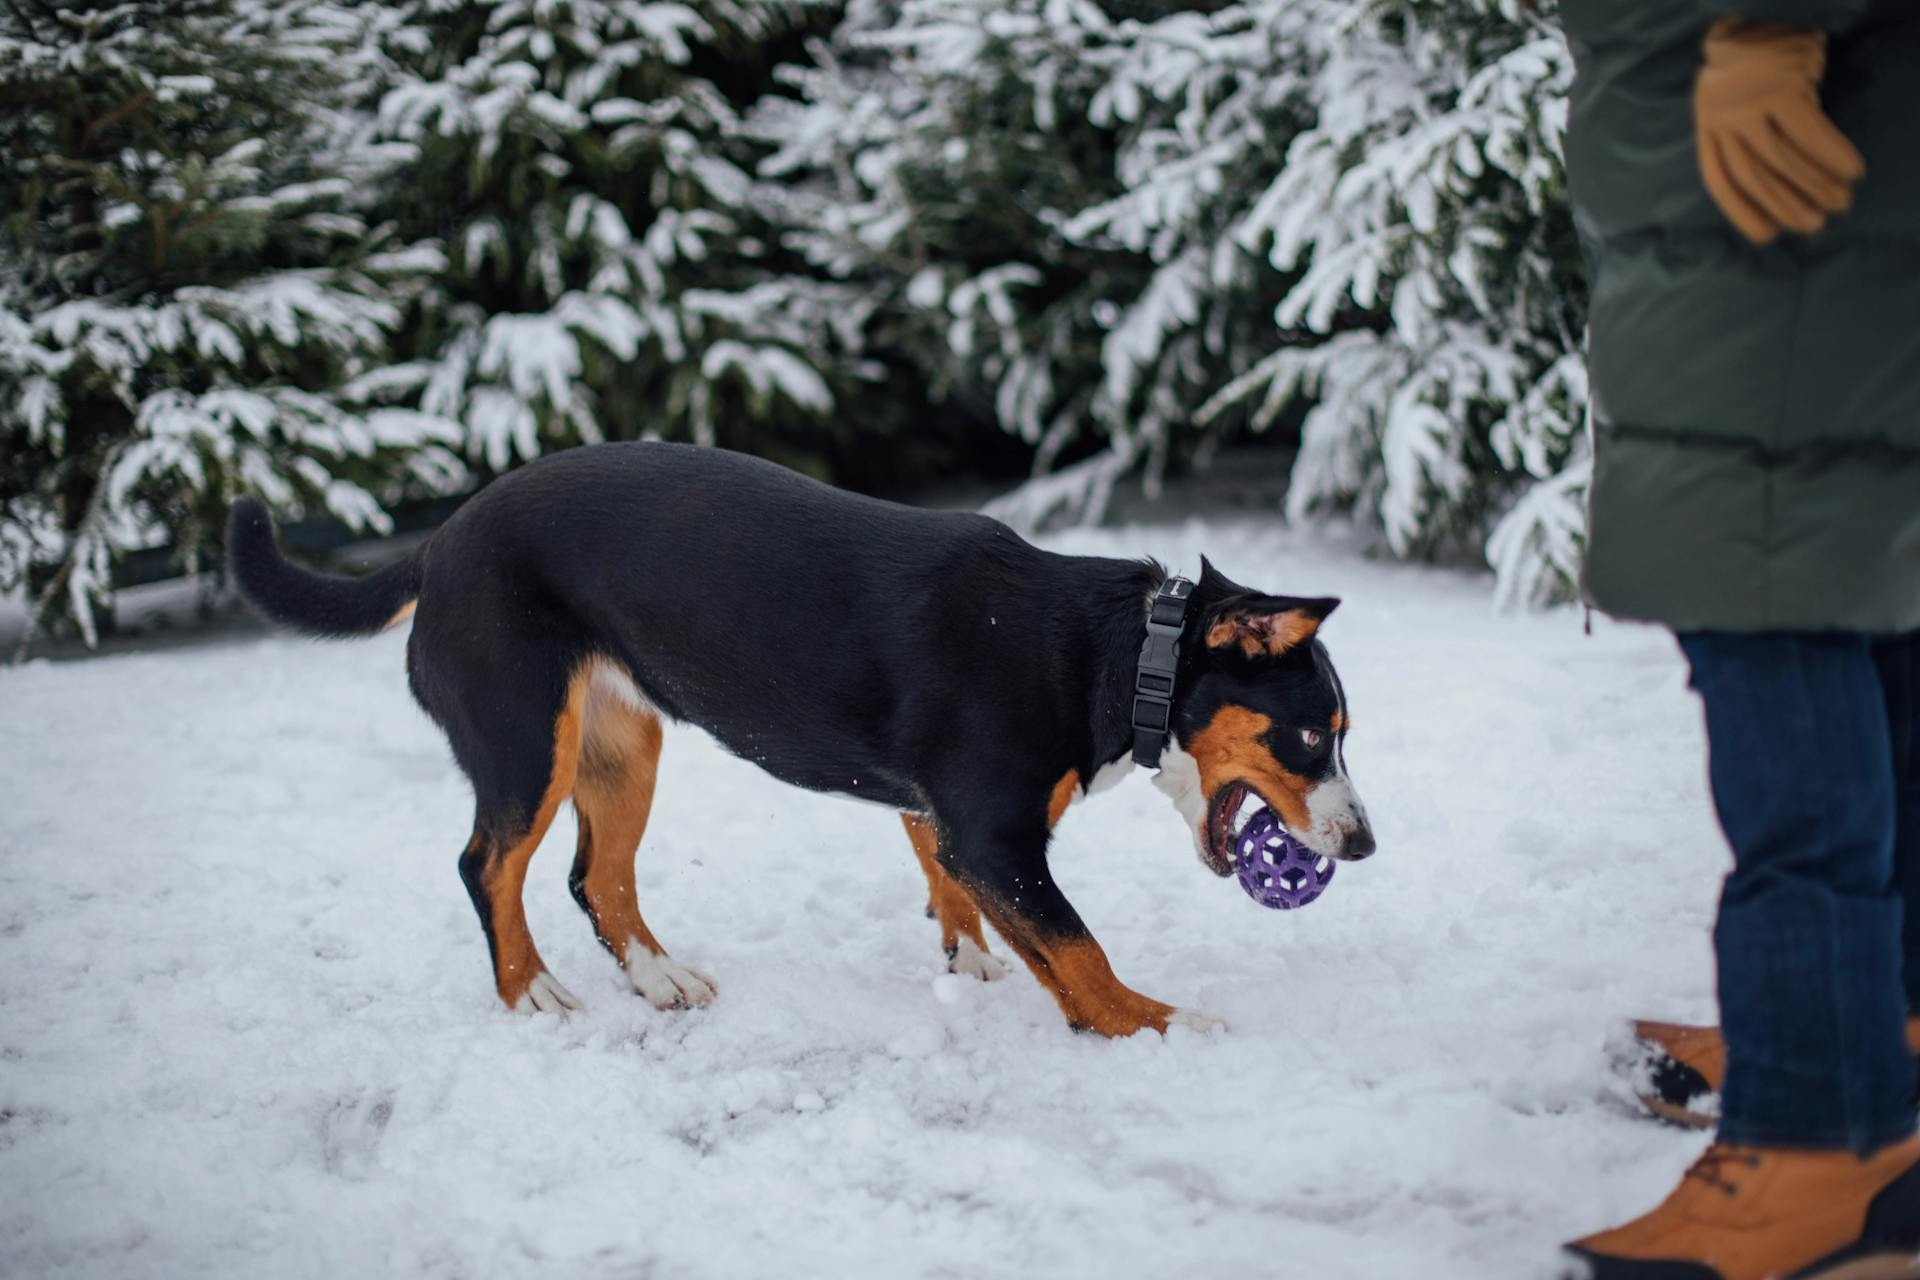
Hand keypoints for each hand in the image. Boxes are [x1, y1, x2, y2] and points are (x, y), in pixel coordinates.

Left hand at [1694, 18, 1864, 244]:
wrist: (1764, 11)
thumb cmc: (1755, 66)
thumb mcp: (1736, 105)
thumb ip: (1746, 140)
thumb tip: (1780, 190)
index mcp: (1707, 126)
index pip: (1721, 181)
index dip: (1743, 212)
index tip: (1769, 236)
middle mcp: (1723, 117)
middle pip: (1754, 175)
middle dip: (1787, 205)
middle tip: (1817, 225)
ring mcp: (1751, 102)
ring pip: (1782, 158)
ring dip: (1815, 185)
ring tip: (1840, 202)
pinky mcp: (1783, 87)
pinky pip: (1810, 132)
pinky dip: (1833, 155)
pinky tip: (1852, 170)